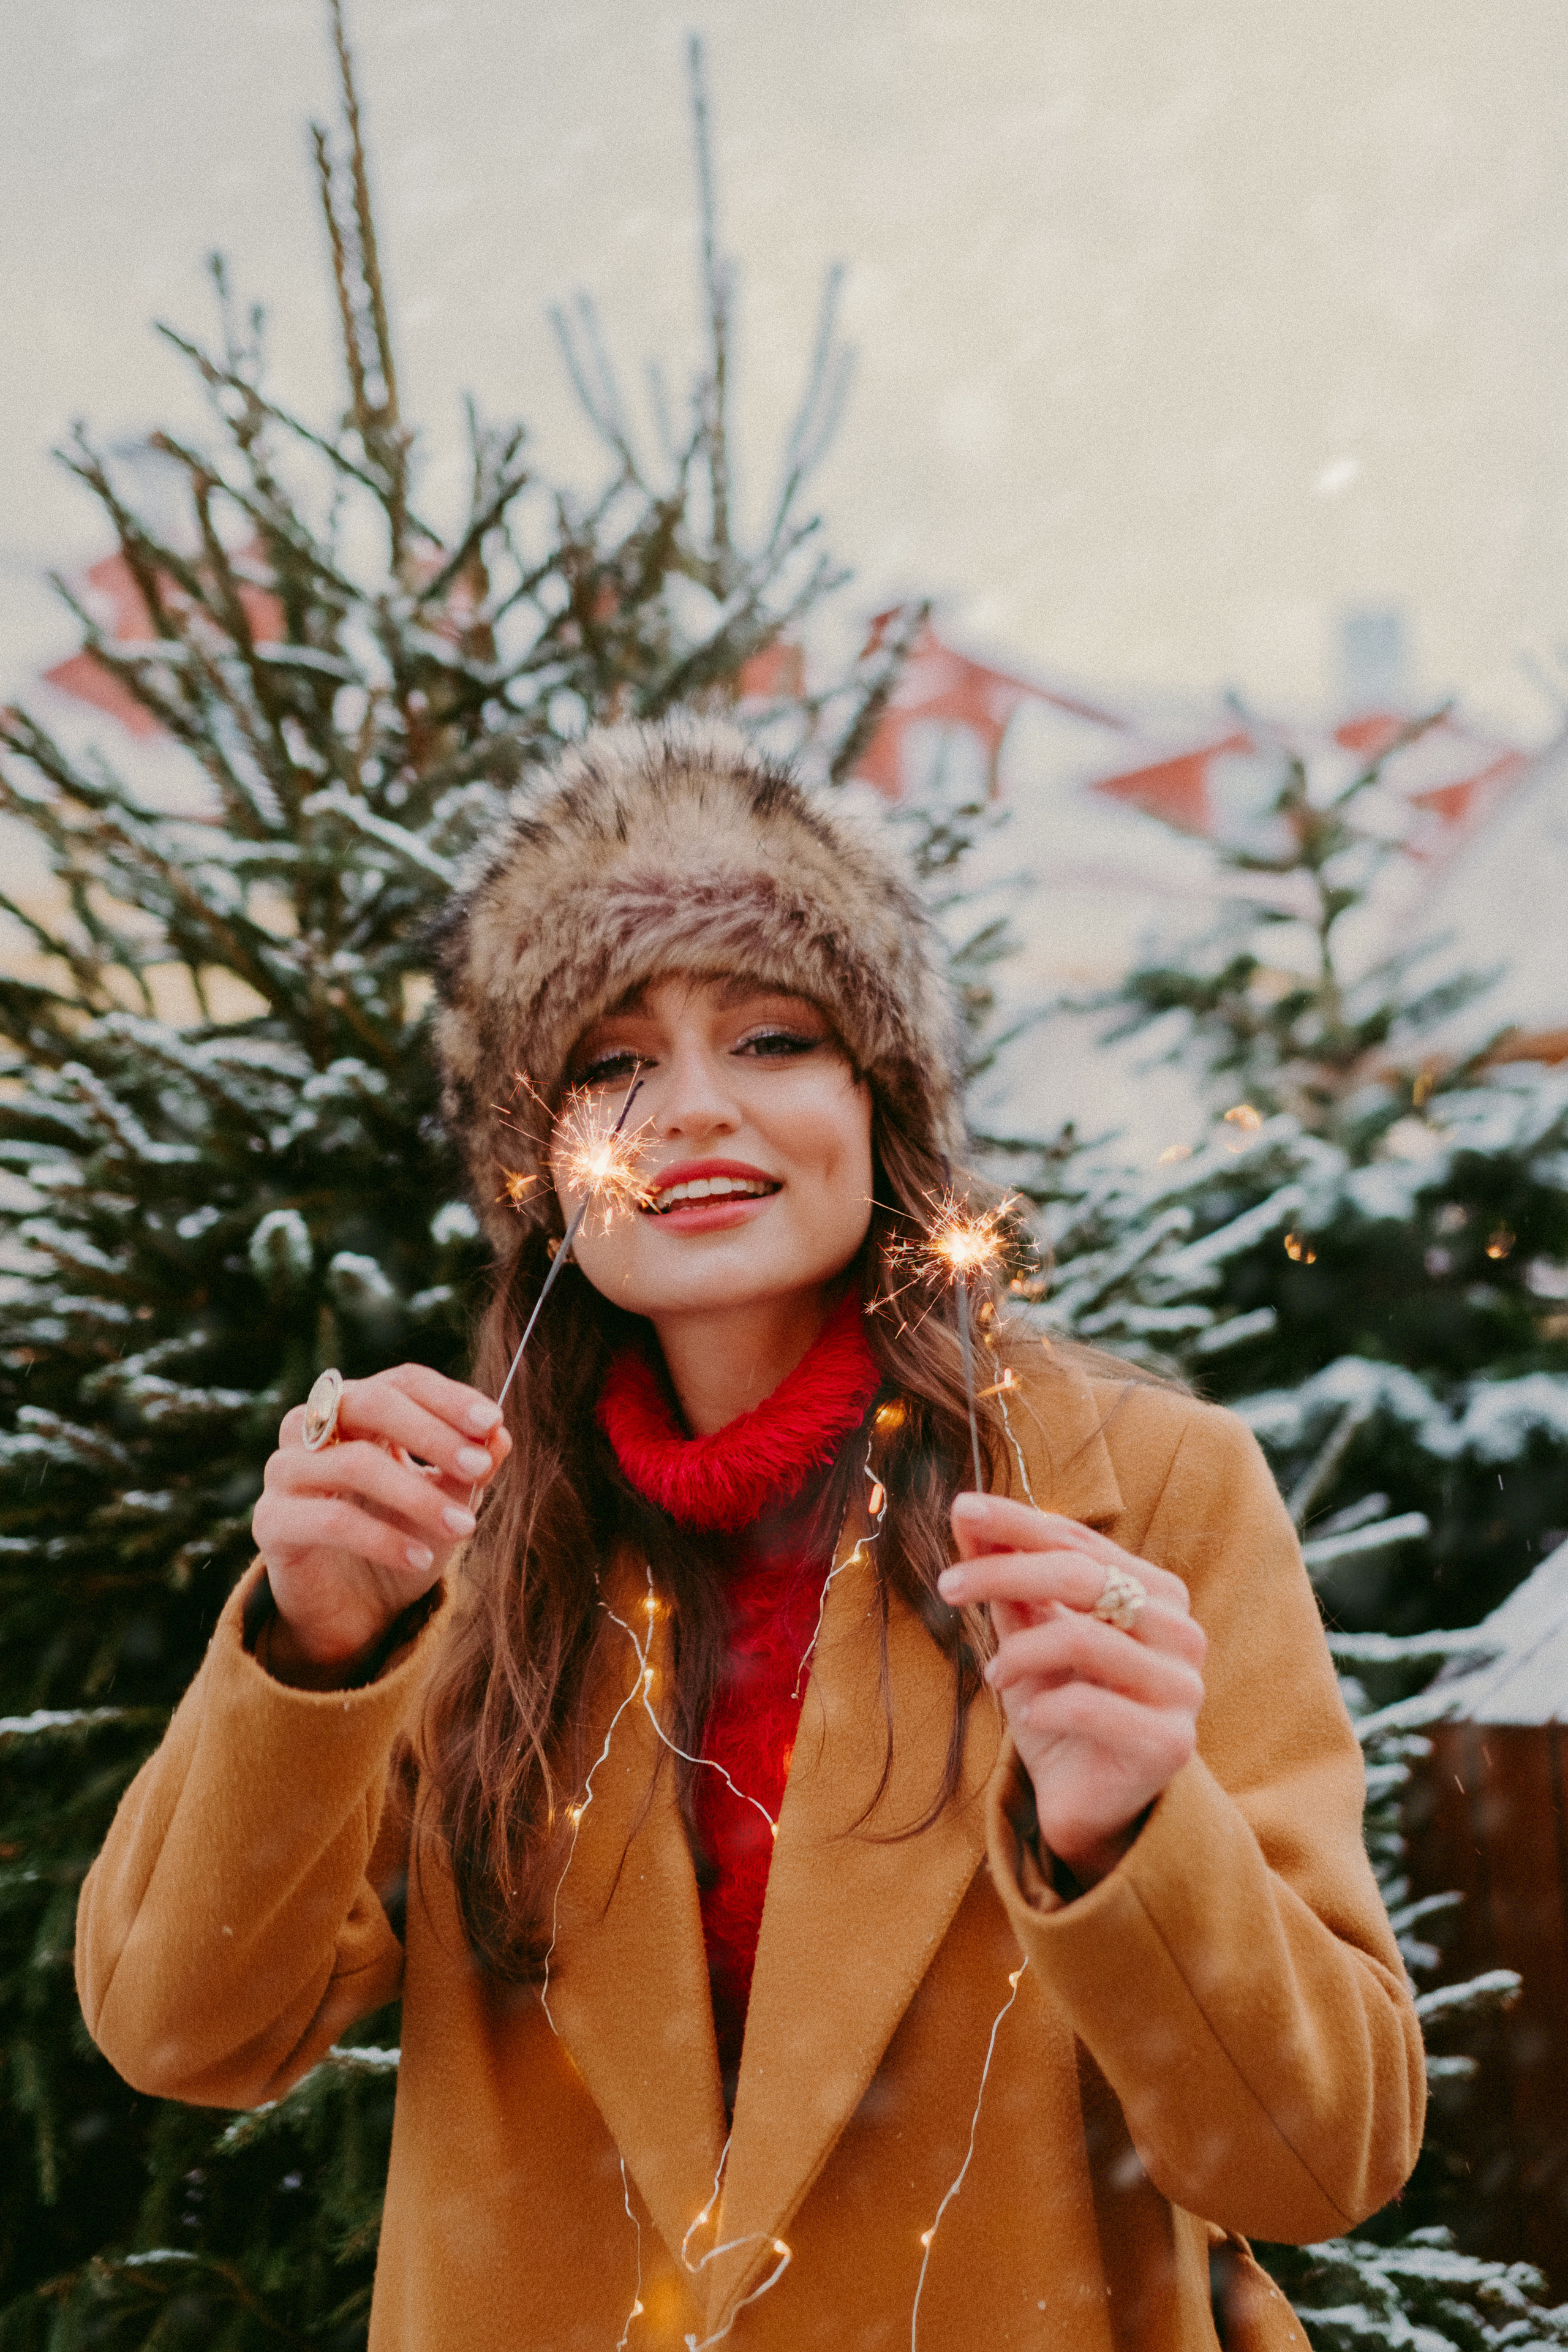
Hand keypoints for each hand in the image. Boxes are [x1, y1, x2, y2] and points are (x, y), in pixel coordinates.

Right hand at [252, 1365, 510, 1686]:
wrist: (358, 1611)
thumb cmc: (405, 1537)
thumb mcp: (447, 1500)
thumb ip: (469, 1467)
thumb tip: (499, 1435)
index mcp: (359, 1409)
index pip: (402, 1382)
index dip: (448, 1397)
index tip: (492, 1422)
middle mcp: (312, 1427)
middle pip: (369, 1403)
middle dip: (432, 1433)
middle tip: (479, 1466)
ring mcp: (285, 1471)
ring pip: (352, 1463)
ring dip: (416, 1494)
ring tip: (464, 1527)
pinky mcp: (271, 1522)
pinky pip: (330, 1521)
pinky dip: (383, 1539)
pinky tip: (420, 1558)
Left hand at [939, 1492, 1205, 1887]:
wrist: (1089, 1802)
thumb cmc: (1061, 1708)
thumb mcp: (1029, 1635)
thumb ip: (1008, 1577)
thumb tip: (965, 1514)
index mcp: (1156, 1593)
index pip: (1080, 1541)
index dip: (1019, 1522)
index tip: (961, 1509)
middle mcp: (1181, 1633)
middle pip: (1083, 1579)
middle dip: (1005, 1573)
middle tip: (948, 1585)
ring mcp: (1181, 1689)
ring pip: (1083, 1638)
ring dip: (1019, 1652)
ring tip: (994, 1675)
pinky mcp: (1168, 1743)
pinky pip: (1087, 1705)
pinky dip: (1042, 1706)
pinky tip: (1028, 1715)